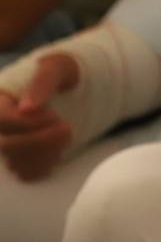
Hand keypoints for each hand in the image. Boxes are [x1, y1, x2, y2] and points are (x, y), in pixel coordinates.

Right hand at [0, 53, 78, 181]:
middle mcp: (0, 126)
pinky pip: (27, 173)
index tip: (54, 115)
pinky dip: (46, 165)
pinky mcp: (23, 157)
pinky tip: (60, 149)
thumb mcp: (56, 67)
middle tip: (67, 127)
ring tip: (67, 135)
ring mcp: (10, 143)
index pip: (1, 120)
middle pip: (6, 145)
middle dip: (41, 140)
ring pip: (16, 162)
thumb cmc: (61, 72)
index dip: (27, 123)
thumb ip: (43, 82)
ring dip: (46, 153)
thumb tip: (26, 108)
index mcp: (1, 100)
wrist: (72, 84)